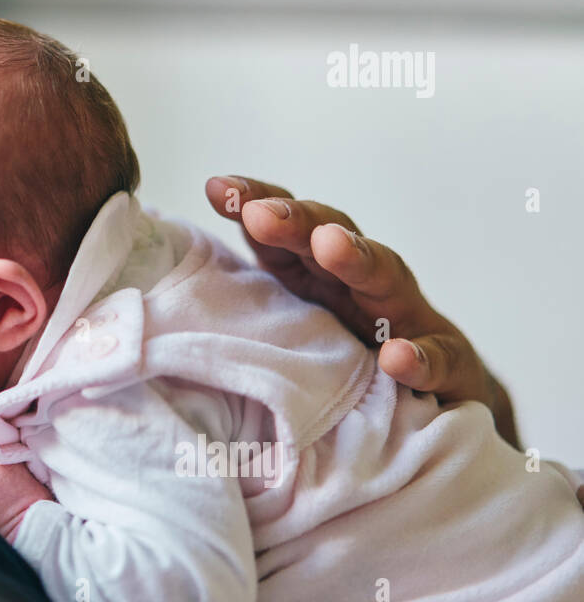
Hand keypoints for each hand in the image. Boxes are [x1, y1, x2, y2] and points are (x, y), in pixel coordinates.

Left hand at [205, 175, 518, 448]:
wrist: (433, 412)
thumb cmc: (344, 360)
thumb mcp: (287, 328)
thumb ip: (235, 306)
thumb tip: (150, 299)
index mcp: (317, 275)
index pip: (286, 229)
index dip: (257, 202)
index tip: (219, 188)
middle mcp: (363, 286)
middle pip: (331, 241)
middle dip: (299, 221)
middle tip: (266, 213)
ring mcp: (411, 322)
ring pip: (388, 281)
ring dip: (358, 260)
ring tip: (330, 247)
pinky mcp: (450, 370)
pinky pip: (440, 360)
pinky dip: (420, 358)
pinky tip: (397, 360)